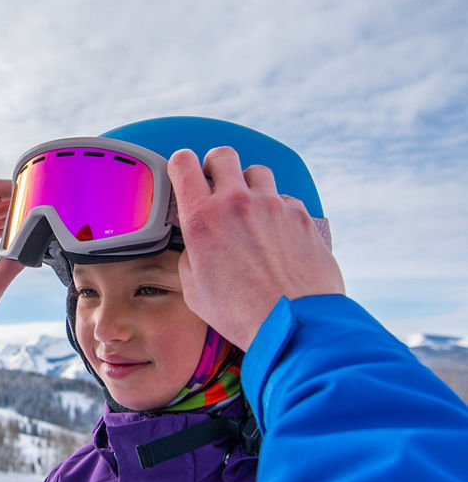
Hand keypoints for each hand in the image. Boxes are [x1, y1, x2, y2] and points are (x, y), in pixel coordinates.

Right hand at [168, 146, 344, 349]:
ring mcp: (273, 206)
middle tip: (217, 186)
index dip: (181, 165)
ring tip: (250, 212)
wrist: (293, 326)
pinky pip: (285, 199)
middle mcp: (237, 203)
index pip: (184, 163)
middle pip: (223, 155)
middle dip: (216, 166)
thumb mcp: (193, 288)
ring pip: (258, 172)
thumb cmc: (242, 313)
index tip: (184, 173)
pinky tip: (275, 235)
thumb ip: (191, 255)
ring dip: (250, 186)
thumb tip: (198, 246)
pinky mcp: (301, 216)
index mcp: (202, 218)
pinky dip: (278, 210)